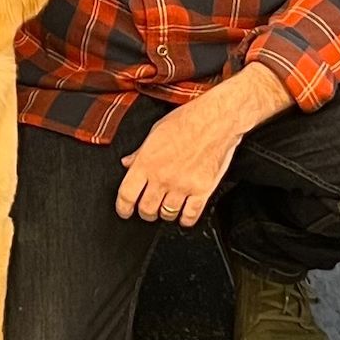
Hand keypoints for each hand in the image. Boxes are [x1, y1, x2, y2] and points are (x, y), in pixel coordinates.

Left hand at [115, 87, 244, 226]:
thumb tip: (127, 163)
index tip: (124, 211)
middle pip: (146, 209)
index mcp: (147, 162)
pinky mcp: (202, 190)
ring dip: (165, 214)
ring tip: (166, 207)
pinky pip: (190, 216)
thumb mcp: (156, 131)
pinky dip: (185, 219)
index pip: (126, 195)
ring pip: (167, 214)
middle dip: (145, 212)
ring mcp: (183, 185)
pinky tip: (184, 215)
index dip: (123, 208)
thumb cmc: (187, 120)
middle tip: (147, 209)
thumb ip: (140, 152)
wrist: (217, 119)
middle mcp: (162, 177)